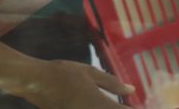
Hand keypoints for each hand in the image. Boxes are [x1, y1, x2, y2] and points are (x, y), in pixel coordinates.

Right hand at [15, 59, 134, 108]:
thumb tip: (132, 89)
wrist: (35, 82)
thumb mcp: (89, 73)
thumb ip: (112, 83)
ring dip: (109, 107)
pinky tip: (92, 103)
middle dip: (121, 108)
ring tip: (109, 101)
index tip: (143, 105)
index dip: (136, 108)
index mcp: (102, 105)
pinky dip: (94, 107)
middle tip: (124, 101)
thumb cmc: (63, 73)